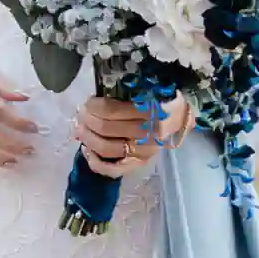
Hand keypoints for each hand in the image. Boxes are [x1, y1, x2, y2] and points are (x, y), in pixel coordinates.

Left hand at [74, 89, 189, 180]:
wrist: (179, 118)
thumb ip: (125, 90)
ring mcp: (143, 152)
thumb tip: (95, 98)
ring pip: (106, 148)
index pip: (111, 110)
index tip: (87, 102)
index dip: (93, 106)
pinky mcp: (139, 163)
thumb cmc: (160, 99)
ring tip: (80, 129)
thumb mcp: (147, 87)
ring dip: (87, 137)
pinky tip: (87, 150)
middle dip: (87, 120)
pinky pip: (113, 169)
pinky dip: (96, 162)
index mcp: (149, 110)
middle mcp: (147, 133)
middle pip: (105, 128)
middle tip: (80, 113)